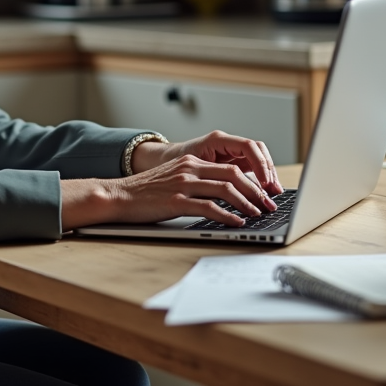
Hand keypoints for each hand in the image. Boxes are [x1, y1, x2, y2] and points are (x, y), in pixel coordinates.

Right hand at [60, 150, 279, 230]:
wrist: (117, 195)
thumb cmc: (145, 193)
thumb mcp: (173, 179)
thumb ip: (196, 182)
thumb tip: (223, 197)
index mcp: (191, 162)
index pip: (230, 166)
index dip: (251, 181)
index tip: (264, 194)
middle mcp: (189, 169)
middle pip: (233, 175)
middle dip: (255, 191)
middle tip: (267, 205)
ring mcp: (183, 184)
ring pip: (225, 189)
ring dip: (246, 203)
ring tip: (257, 214)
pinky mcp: (176, 201)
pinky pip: (208, 207)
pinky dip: (227, 215)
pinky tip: (237, 222)